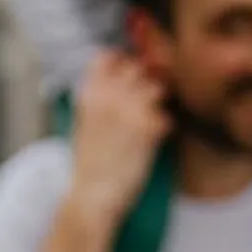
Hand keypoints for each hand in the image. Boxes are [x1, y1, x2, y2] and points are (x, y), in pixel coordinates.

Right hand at [67, 52, 170, 224]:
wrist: (93, 194)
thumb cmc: (90, 164)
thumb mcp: (84, 123)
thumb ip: (101, 99)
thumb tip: (127, 80)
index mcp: (88, 93)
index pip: (108, 57)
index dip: (121, 63)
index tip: (127, 79)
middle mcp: (107, 95)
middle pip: (137, 68)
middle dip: (143, 83)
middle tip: (143, 106)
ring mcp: (128, 109)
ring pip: (156, 87)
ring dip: (157, 103)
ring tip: (148, 124)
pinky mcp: (148, 127)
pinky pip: (166, 116)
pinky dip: (163, 128)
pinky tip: (154, 141)